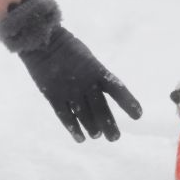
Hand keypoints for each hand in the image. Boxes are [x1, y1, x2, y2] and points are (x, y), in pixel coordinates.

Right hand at [0, 0, 142, 141]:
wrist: (42, 41)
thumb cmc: (68, 48)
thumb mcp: (88, 58)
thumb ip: (97, 77)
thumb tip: (101, 99)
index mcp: (96, 70)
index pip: (117, 88)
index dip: (128, 102)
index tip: (138, 115)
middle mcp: (85, 82)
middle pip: (101, 109)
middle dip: (109, 125)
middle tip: (115, 138)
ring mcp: (68, 90)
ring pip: (84, 116)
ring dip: (93, 129)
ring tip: (97, 136)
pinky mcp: (52, 95)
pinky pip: (65, 116)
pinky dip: (73, 129)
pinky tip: (80, 138)